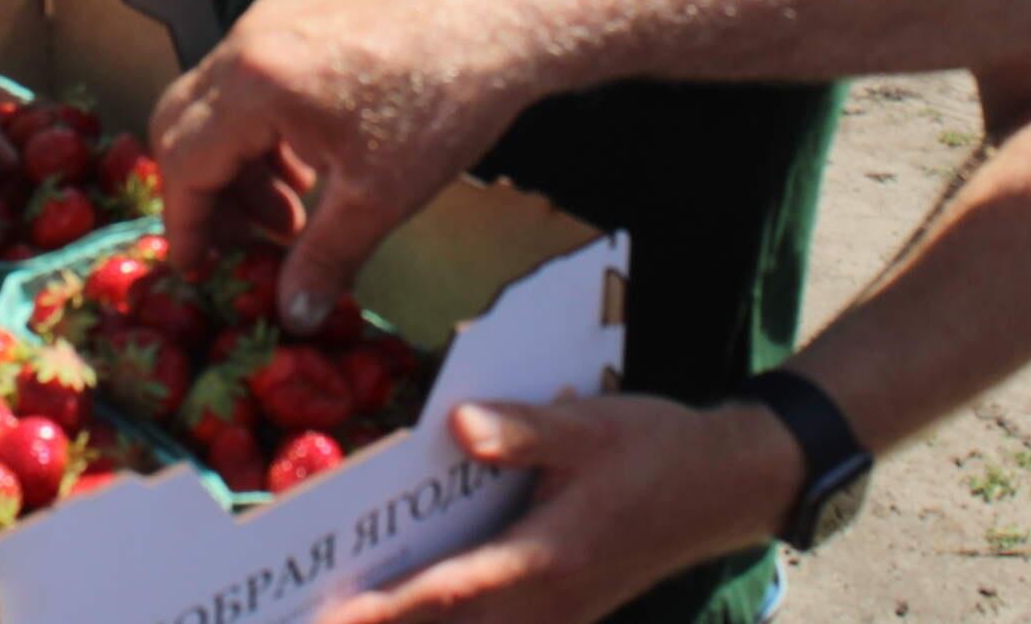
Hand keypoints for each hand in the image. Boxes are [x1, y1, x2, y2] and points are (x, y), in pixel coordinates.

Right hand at [148, 0, 533, 331]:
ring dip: (239, 163)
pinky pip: (250, 75)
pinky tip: (313, 164)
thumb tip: (292, 316)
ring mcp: (271, 15)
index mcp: (255, 82)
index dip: (188, 222)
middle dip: (205, 191)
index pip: (184, 161)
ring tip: (295, 214)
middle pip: (182, 123)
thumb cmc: (440, 107)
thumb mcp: (379, 196)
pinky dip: (261, 127)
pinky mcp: (298, 7)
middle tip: (248, 243)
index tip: (199, 267)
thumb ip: (323, 258)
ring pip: (216, 100)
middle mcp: (248, 39)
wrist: (501, 20)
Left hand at [317, 395, 796, 623]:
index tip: (325, 618)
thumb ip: (521, 431)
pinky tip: (406, 608)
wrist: (727, 486)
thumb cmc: (654, 449)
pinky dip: (443, 622)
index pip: (443, 596)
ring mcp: (555, 619)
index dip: (378, 614)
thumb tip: (455, 428)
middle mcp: (544, 606)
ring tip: (343, 612)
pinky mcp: (561, 616)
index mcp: (544, 560)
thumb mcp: (589, 426)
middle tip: (304, 616)